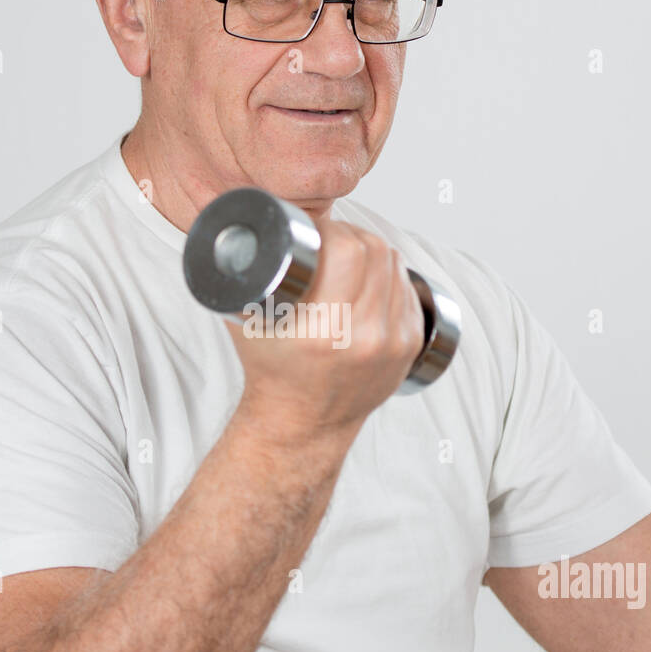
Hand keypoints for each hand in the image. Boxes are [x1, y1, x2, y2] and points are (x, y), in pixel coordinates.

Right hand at [226, 217, 424, 437]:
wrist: (303, 422)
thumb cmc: (272, 373)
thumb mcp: (246, 324)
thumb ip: (241, 276)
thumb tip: (241, 230)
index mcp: (324, 330)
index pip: (347, 250)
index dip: (333, 229)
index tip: (317, 231)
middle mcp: (364, 337)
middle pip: (375, 251)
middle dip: (352, 234)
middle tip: (331, 239)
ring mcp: (392, 343)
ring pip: (395, 266)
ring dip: (373, 251)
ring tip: (349, 257)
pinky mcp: (409, 346)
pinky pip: (408, 289)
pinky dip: (390, 276)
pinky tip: (370, 278)